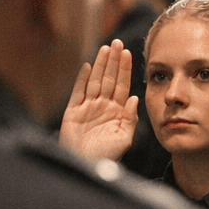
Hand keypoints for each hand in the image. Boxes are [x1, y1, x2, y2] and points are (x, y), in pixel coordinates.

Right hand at [59, 40, 138, 160]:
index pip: (122, 86)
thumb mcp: (124, 139)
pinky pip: (78, 92)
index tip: (128, 53)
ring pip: (95, 81)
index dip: (125, 70)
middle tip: (117, 43)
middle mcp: (103, 106)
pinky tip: (87, 67)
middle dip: (113, 61)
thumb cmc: (107, 156)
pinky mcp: (72, 112)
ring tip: (105, 49)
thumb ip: (130, 119)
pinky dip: (82, 80)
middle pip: (109, 79)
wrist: (86, 166)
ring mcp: (87, 108)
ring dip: (100, 65)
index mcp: (116, 112)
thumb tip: (135, 98)